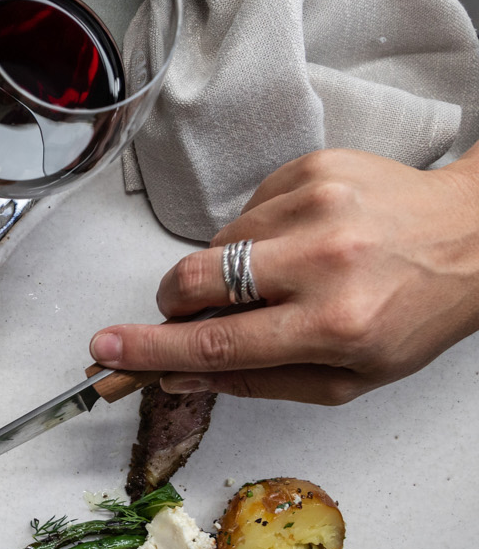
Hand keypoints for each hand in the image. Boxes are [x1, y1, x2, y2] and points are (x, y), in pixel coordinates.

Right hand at [88, 148, 478, 403]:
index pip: (217, 343)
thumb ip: (259, 380)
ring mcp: (319, 206)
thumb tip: (181, 375)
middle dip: (176, 302)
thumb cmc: (416, 310)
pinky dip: (258, 233)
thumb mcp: (350, 376)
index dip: (151, 349)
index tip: (107, 350)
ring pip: (219, 244)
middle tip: (191, 312)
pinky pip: (247, 210)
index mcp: (336, 323)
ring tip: (281, 275)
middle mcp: (326, 261)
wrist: (477, 235)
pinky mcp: (314, 168)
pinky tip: (299, 240)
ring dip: (229, 269)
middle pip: (198, 280)